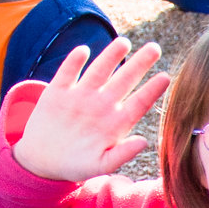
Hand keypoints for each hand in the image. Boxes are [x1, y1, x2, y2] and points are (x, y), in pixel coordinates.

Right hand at [11, 37, 168, 181]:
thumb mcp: (100, 165)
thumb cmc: (77, 164)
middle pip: (124, 80)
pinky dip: (74, 62)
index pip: (139, 103)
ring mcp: (80, 96)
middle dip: (139, 64)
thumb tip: (143, 142)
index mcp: (116, 122)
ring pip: (99, 71)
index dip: (152, 90)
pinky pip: (67, 73)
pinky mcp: (57, 92)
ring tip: (124, 42)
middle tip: (155, 48)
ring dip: (110, 56)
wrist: (43, 159)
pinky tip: (83, 51)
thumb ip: (122, 155)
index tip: (166, 77)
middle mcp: (101, 105)